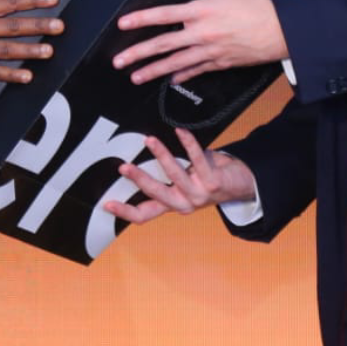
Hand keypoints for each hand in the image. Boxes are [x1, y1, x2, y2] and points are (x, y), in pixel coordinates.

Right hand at [104, 129, 255, 223]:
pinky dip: (188, 143)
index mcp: (172, 205)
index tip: (106, 203)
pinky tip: (180, 131)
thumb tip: (137, 155)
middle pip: (156, 194)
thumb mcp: (182, 184)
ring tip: (149, 140)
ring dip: (160, 156)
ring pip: (175, 175)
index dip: (125, 211)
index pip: (144, 214)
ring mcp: (198, 194)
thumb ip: (164, 177)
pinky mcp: (213, 182)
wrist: (240, 185)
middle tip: (123, 167)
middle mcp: (183, 203)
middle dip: (139, 180)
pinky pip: (197, 159)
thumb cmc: (205, 179)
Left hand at [111, 0, 286, 83]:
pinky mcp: (219, 63)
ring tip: (135, 76)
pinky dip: (180, 75)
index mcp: (202, 10)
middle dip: (138, 53)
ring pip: (174, 63)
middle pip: (163, 44)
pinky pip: (195, 71)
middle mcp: (202, 33)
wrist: (280, 31)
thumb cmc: (257, 8)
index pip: (164, 15)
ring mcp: (209, 51)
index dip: (142, 19)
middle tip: (119, 61)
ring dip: (153, 70)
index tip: (123, 24)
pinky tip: (169, 79)